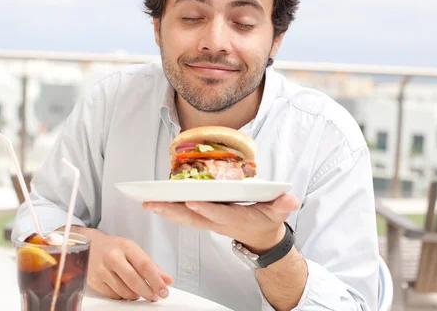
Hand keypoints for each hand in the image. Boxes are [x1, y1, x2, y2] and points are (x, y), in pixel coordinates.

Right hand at [76, 227, 173, 301]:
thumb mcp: (133, 250)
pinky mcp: (94, 281)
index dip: (156, 280)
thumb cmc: (114, 247)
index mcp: (125, 246)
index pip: (144, 265)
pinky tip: (126, 290)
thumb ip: (151, 266)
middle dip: (148, 292)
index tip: (164, 291)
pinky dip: (123, 296)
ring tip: (140, 291)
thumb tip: (167, 280)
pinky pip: (114, 295)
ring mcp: (101, 269)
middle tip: (155, 296)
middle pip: (134, 280)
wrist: (90, 244)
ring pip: (124, 291)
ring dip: (136, 295)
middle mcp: (112, 257)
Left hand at [142, 194, 298, 253]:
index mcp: (234, 219)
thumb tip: (290, 200)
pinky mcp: (202, 218)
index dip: (206, 210)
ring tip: (146, 202)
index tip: (192, 203)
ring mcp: (208, 221)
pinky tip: (153, 202)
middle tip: (153, 203)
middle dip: (172, 211)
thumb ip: (282, 206)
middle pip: (192, 217)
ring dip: (164, 210)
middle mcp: (216, 221)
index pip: (218, 214)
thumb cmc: (266, 220)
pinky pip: (182, 214)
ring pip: (183, 217)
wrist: (260, 236)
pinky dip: (167, 209)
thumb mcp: (278, 213)